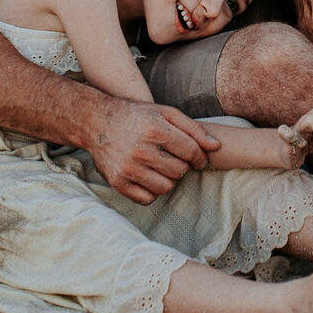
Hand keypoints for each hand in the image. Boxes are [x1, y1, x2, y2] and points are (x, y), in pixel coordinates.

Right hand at [87, 98, 219, 204]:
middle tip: (174, 158)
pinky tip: (150, 177)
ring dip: (168, 179)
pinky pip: (147, 198)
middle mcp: (140, 150)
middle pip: (179, 171)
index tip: (198, 158)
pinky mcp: (117, 182)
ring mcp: (127, 168)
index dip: (200, 157)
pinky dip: (152, 190)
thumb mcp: (165, 113)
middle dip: (182, 165)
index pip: (190, 151)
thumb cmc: (137, 116)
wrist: (97, 122)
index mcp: (154, 129)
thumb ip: (193, 128)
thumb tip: (216, 146)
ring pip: (166, 187)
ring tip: (162, 167)